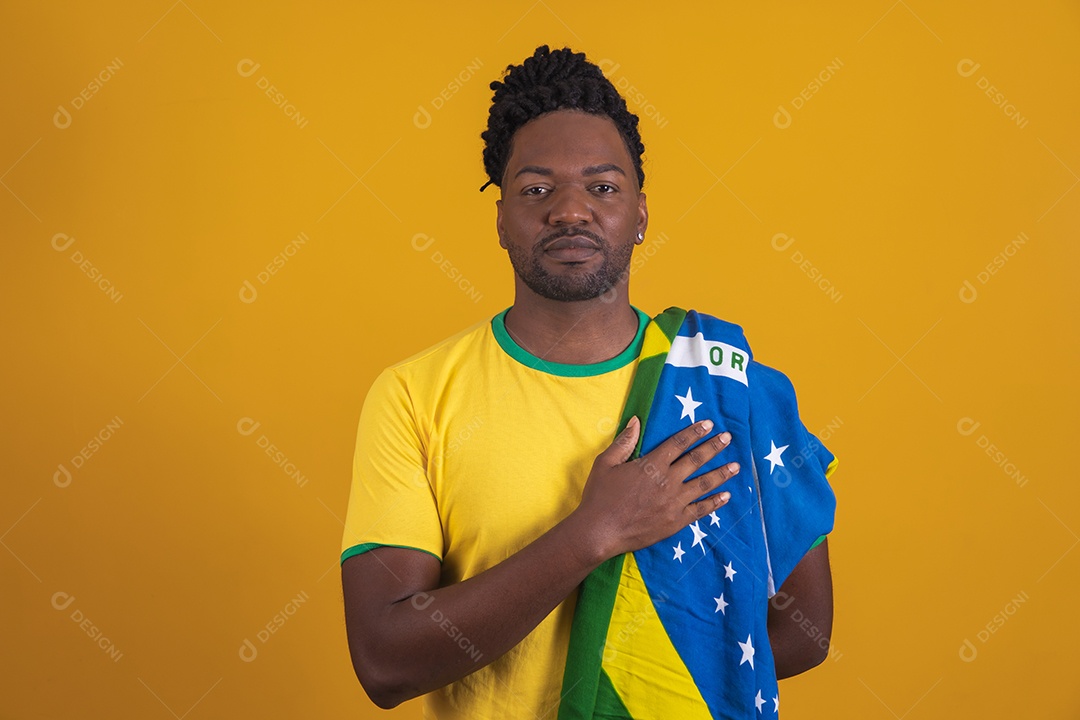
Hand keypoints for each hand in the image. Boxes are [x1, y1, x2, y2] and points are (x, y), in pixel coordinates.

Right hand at [574, 416, 738, 559]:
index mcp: (651, 465)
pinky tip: (726, 496)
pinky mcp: (676, 521)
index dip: (694, 432)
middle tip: (728, 438)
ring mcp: (674, 502)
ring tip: (736, 466)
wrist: (599, 532)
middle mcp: (667, 481)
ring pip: (704, 484)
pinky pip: (701, 509)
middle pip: (696, 460)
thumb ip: (624, 442)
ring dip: (721, 473)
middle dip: (714, 447)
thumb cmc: (599, 496)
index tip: (709, 424)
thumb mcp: (605, 463)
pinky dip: (715, 502)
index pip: (678, 443)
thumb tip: (636, 421)